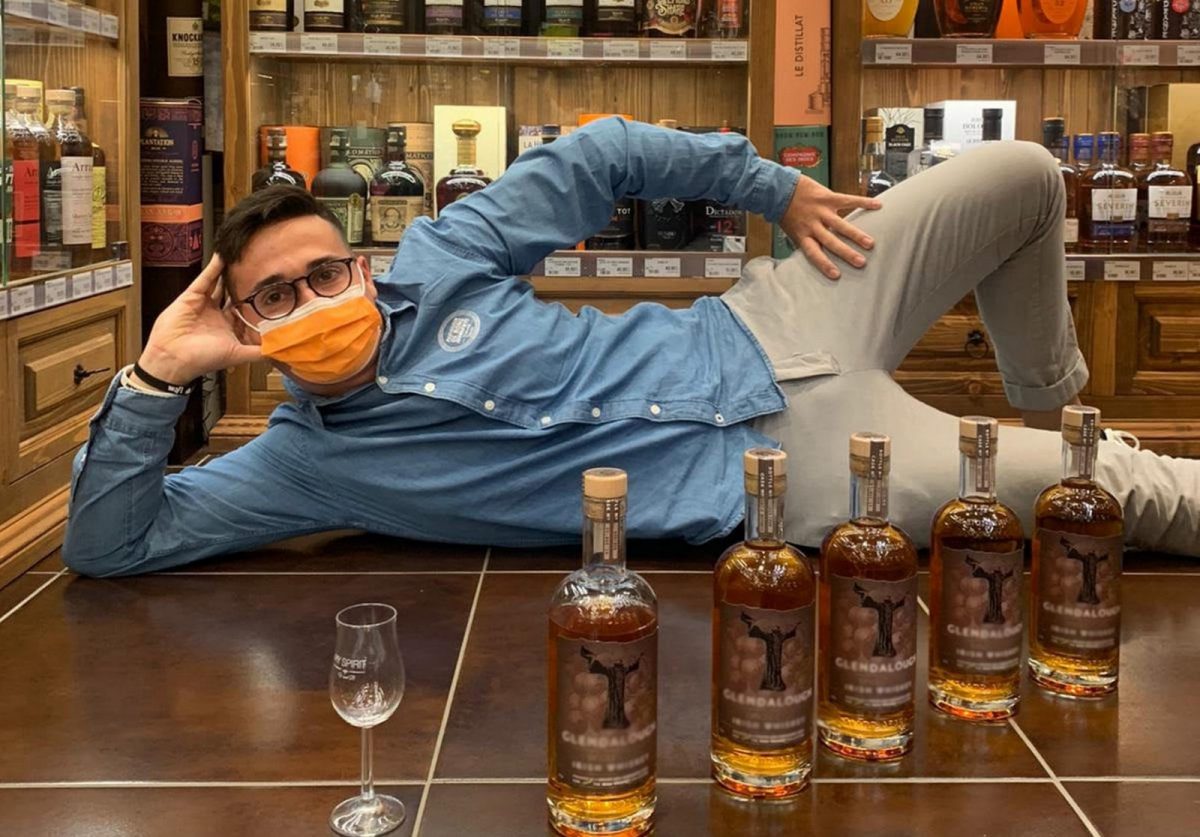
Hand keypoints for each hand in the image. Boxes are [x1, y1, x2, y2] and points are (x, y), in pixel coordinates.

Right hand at [137, 255, 262, 383]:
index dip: (257, 303)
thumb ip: (258, 352)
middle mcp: (218, 315)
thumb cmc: (203, 359)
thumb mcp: (237, 355)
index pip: (246, 312)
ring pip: (220, 284)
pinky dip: (213, 267)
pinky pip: (205, 278)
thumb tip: (279, 351)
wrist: (173, 358)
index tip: (272, 292)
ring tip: (242, 258)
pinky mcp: (192, 296)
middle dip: (244, 285)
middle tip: (259, 269)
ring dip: (229, 273)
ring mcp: (205, 304)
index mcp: (228, 328)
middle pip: (234, 295)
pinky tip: (222, 256)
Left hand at [779, 177, 880, 279]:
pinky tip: (877, 206)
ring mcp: (821, 211)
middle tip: (860, 263)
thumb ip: (806, 240)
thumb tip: (820, 253)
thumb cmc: (785, 211)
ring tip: (870, 244)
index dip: (825, 264)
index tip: (836, 275)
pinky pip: (848, 200)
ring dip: (856, 235)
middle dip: (846, 253)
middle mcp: (812, 225)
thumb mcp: (792, 230)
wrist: (778, 187)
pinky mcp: (828, 197)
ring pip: (841, 225)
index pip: (814, 254)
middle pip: (831, 242)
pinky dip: (863, 202)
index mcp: (802, 236)